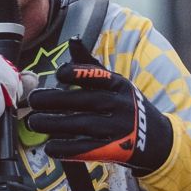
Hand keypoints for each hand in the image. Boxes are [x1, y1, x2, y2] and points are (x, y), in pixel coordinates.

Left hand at [24, 63, 174, 172]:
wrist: (157, 139)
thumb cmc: (127, 105)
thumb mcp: (116, 83)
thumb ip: (91, 66)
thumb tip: (73, 40)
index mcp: (119, 85)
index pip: (98, 76)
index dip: (78, 74)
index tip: (58, 74)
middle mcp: (120, 105)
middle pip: (85, 101)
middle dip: (55, 100)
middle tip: (33, 100)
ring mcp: (118, 128)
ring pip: (82, 125)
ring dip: (55, 124)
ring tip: (34, 121)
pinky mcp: (114, 150)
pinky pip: (87, 149)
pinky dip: (67, 148)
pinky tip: (50, 147)